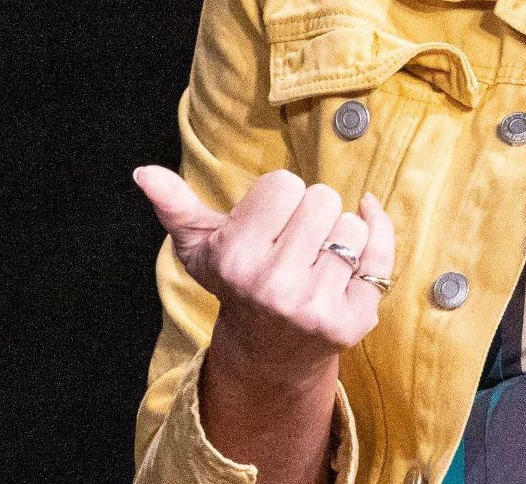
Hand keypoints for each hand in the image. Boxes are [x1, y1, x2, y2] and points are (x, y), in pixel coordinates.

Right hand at [134, 165, 393, 388]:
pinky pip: (381, 254)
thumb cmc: (238, 283)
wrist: (270, 353)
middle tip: (293, 246)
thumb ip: (175, 206)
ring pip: (352, 225)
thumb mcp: (201, 247)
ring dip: (339, 236)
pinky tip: (352, 261)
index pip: (284, 183)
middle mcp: (272, 285)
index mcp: (234, 258)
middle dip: (310, 215)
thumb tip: (144, 172)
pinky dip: (375, 245)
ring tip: (315, 264)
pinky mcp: (353, 321)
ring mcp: (314, 306)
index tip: (267, 227)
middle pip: (322, 198)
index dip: (279, 200)